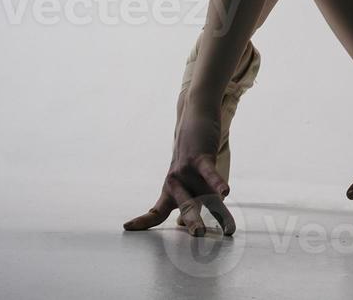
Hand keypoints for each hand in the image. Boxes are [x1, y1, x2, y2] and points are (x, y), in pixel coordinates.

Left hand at [123, 105, 232, 235]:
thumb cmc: (194, 154)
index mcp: (172, 189)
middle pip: (184, 207)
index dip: (143, 221)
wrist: (194, 116)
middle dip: (192, 222)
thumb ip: (188, 198)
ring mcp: (186, 169)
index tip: (126, 228)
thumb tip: (182, 223)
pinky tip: (226, 192)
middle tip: (198, 236)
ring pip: (202, 194)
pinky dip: (217, 182)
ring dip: (210, 211)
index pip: (156, 211)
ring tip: (213, 228)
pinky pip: (210, 172)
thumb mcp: (188, 178)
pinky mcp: (200, 156)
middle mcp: (176, 182)